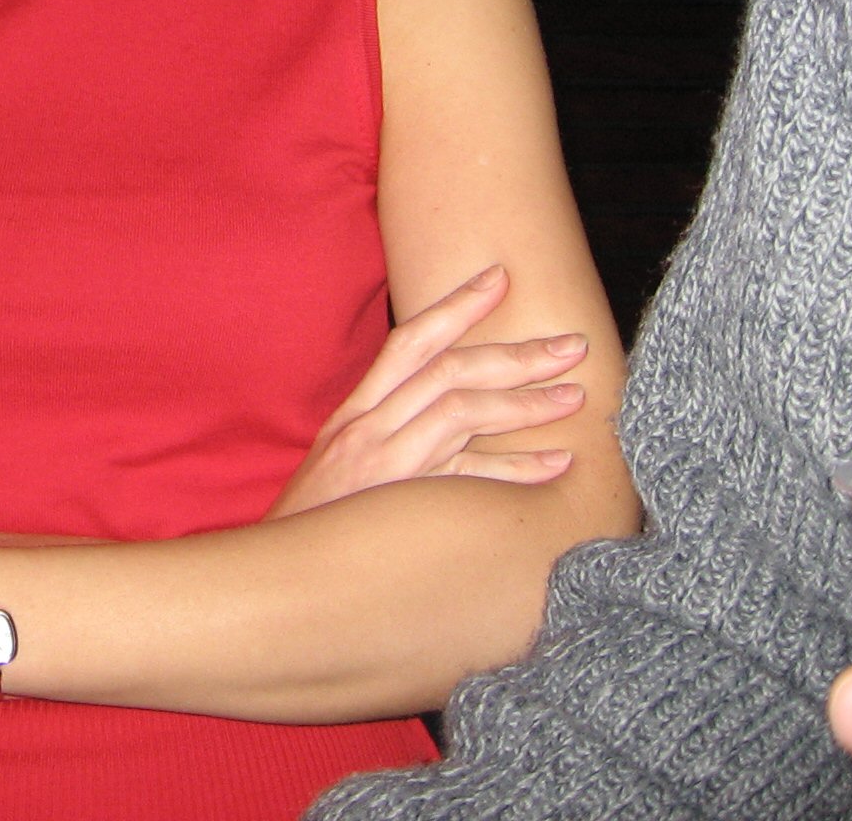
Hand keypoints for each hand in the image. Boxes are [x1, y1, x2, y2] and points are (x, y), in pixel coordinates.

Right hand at [266, 263, 586, 519]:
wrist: (276, 574)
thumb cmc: (316, 521)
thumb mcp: (337, 462)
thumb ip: (381, 431)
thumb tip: (439, 411)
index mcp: (355, 413)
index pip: (409, 342)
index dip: (456, 306)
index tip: (500, 278)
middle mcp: (371, 428)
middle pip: (448, 370)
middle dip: (515, 353)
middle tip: (572, 345)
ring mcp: (389, 465)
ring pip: (462, 412)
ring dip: (525, 402)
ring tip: (575, 395)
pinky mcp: (406, 506)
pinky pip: (472, 481)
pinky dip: (519, 469)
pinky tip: (559, 464)